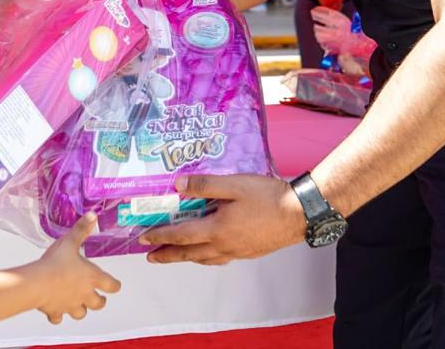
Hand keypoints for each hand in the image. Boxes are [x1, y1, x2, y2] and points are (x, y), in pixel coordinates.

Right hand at [34, 213, 121, 323]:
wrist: (38, 283)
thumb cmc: (55, 264)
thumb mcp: (70, 241)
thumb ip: (82, 229)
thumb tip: (92, 217)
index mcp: (92, 277)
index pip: (112, 285)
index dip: (115, 285)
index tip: (115, 285)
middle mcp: (84, 294)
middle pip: (99, 303)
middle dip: (99, 301)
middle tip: (99, 298)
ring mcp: (70, 305)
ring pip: (81, 313)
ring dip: (81, 310)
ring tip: (78, 305)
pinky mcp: (56, 311)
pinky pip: (58, 317)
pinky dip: (57, 315)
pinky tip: (55, 311)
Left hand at [140, 174, 305, 265]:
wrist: (300, 214)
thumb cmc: (268, 197)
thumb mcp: (235, 184)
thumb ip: (205, 185)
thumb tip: (178, 185)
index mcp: (217, 229)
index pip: (181, 235)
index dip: (161, 235)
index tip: (144, 238)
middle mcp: (224, 245)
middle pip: (189, 253)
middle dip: (167, 254)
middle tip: (151, 256)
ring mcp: (237, 251)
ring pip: (204, 258)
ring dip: (186, 258)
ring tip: (175, 255)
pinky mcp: (249, 252)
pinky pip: (219, 259)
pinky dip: (206, 258)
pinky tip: (208, 253)